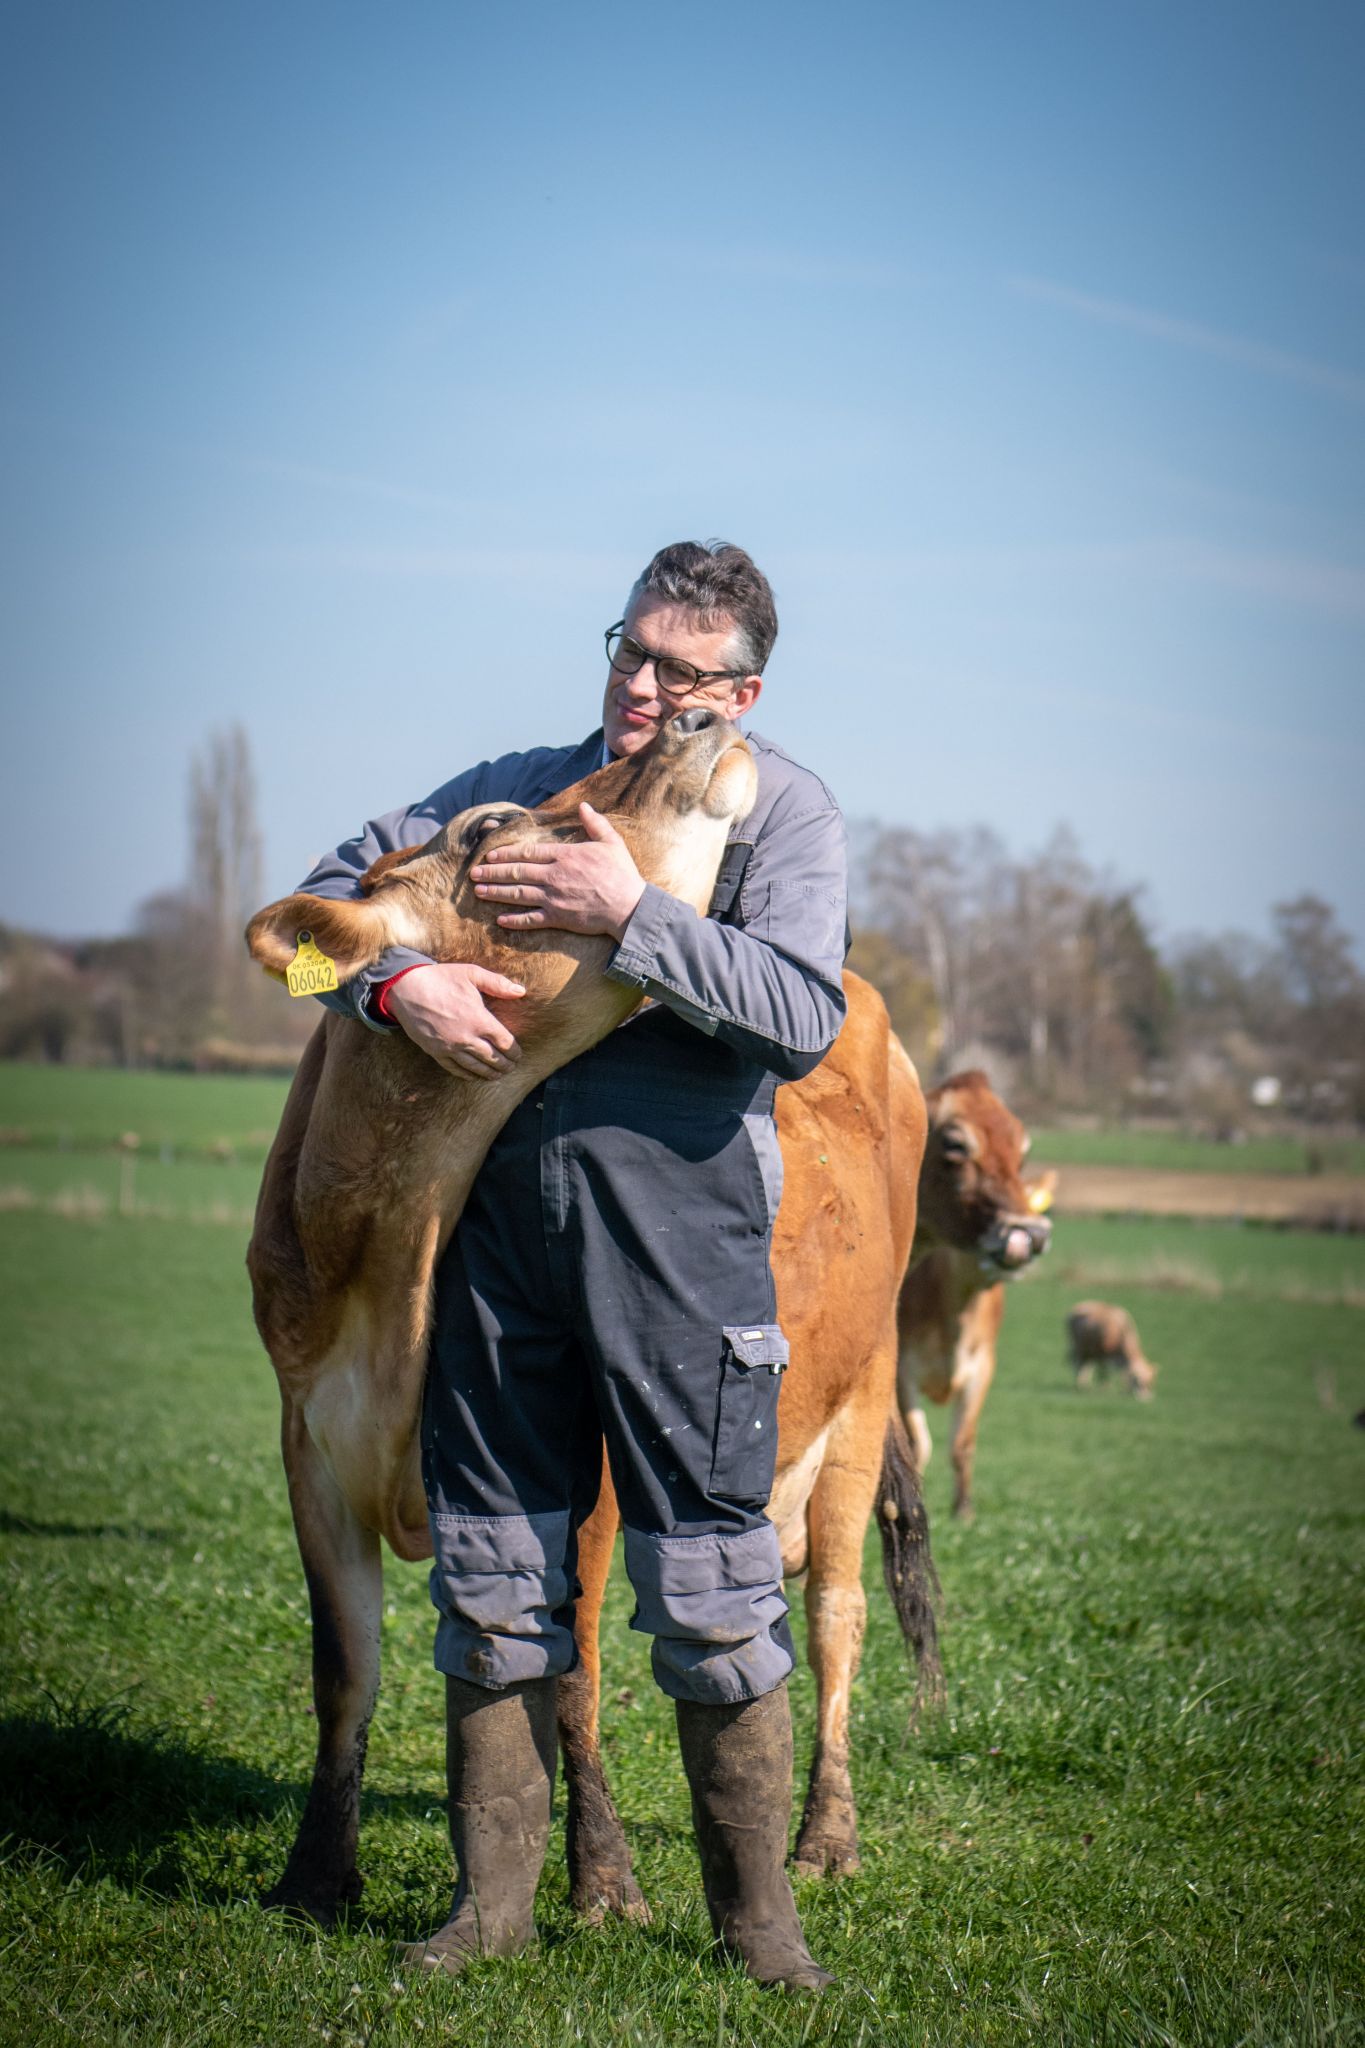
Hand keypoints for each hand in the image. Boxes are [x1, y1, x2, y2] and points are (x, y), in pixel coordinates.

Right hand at [386, 963, 525, 1080]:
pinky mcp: (435, 1051)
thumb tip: (521, 991)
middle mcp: (466, 1037)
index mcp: (478, 1019)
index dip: (514, 1052)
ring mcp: (450, 1047)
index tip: (518, 1055)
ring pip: (475, 1067)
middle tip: (512, 1068)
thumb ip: (497, 983)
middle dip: (505, 1065)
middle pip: (493, 1059)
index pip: (504, 1043)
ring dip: (489, 1074)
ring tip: (498, 1076)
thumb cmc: (440, 978)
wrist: (406, 988)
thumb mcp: (471, 974)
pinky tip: (475, 1077)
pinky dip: (468, 1075)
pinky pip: (455, 1069)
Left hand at [471, 803, 646, 939]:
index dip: (506, 854)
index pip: (528, 853)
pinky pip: (531, 920)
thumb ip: (595, 824)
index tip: (490, 855)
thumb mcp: (612, 843)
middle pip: (516, 872)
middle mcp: (554, 876)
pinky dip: (514, 920)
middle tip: (473, 873)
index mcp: (565, 856)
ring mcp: (554, 898)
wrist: (630, 907)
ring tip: (478, 891)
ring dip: (496, 892)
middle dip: (492, 872)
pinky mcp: (559, 918)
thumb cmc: (623, 875)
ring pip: (518, 894)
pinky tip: (500, 920)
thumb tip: (584, 806)